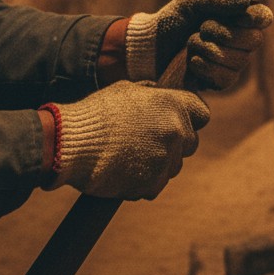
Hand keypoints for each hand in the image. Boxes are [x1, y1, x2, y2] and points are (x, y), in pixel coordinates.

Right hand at [48, 81, 209, 199]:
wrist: (71, 144)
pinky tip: (125, 172)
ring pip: (174, 165)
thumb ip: (153, 94)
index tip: (179, 121)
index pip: (203, 113)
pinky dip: (144, 182)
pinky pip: (157, 184)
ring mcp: (166, 158)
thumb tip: (163, 96)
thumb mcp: (127, 90)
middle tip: (147, 142)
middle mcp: (177, 131)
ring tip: (131, 157)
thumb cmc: (97, 113)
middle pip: (191, 142)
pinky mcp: (153, 182)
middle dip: (174, 143)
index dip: (191, 117)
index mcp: (174, 105)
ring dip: (159, 163)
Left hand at [126, 0, 272, 84]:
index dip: (254, 18)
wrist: (152, 47)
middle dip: (223, 33)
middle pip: (254, 40)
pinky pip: (226, 78)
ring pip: (239, 60)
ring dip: (208, 50)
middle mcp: (243, 40)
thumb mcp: (190, 1)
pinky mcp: (222, 81)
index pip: (264, 17)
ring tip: (191, 44)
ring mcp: (234, 62)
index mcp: (240, 16)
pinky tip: (192, 62)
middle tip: (202, 27)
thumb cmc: (175, 19)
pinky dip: (205, 68)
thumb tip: (243, 0)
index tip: (238, 16)